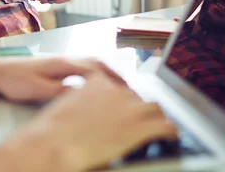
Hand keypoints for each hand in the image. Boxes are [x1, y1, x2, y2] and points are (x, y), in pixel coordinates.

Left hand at [0, 57, 124, 102]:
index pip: (95, 69)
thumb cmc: (15, 81)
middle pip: (97, 62)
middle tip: (129, 87)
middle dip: (115, 73)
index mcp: (63, 63)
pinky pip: (82, 66)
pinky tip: (97, 82)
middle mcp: (65, 58)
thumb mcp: (38, 90)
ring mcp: (61, 61)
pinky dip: (96, 72)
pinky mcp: (56, 66)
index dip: (112, 79)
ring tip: (119, 84)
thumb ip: (61, 91)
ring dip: (106, 71)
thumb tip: (84, 94)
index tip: (125, 90)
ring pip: (90, 62)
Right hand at [21, 73, 176, 170]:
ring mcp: (129, 108)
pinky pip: (164, 126)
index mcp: (97, 82)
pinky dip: (170, 131)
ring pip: (155, 108)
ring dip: (156, 117)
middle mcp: (116, 91)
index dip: (125, 98)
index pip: (120, 85)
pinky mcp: (139, 128)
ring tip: (160, 126)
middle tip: (142, 119)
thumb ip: (81, 98)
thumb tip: (84, 104)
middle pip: (138, 96)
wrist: (53, 143)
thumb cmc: (52, 130)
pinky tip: (172, 136)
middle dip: (141, 108)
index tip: (127, 105)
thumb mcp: (66, 103)